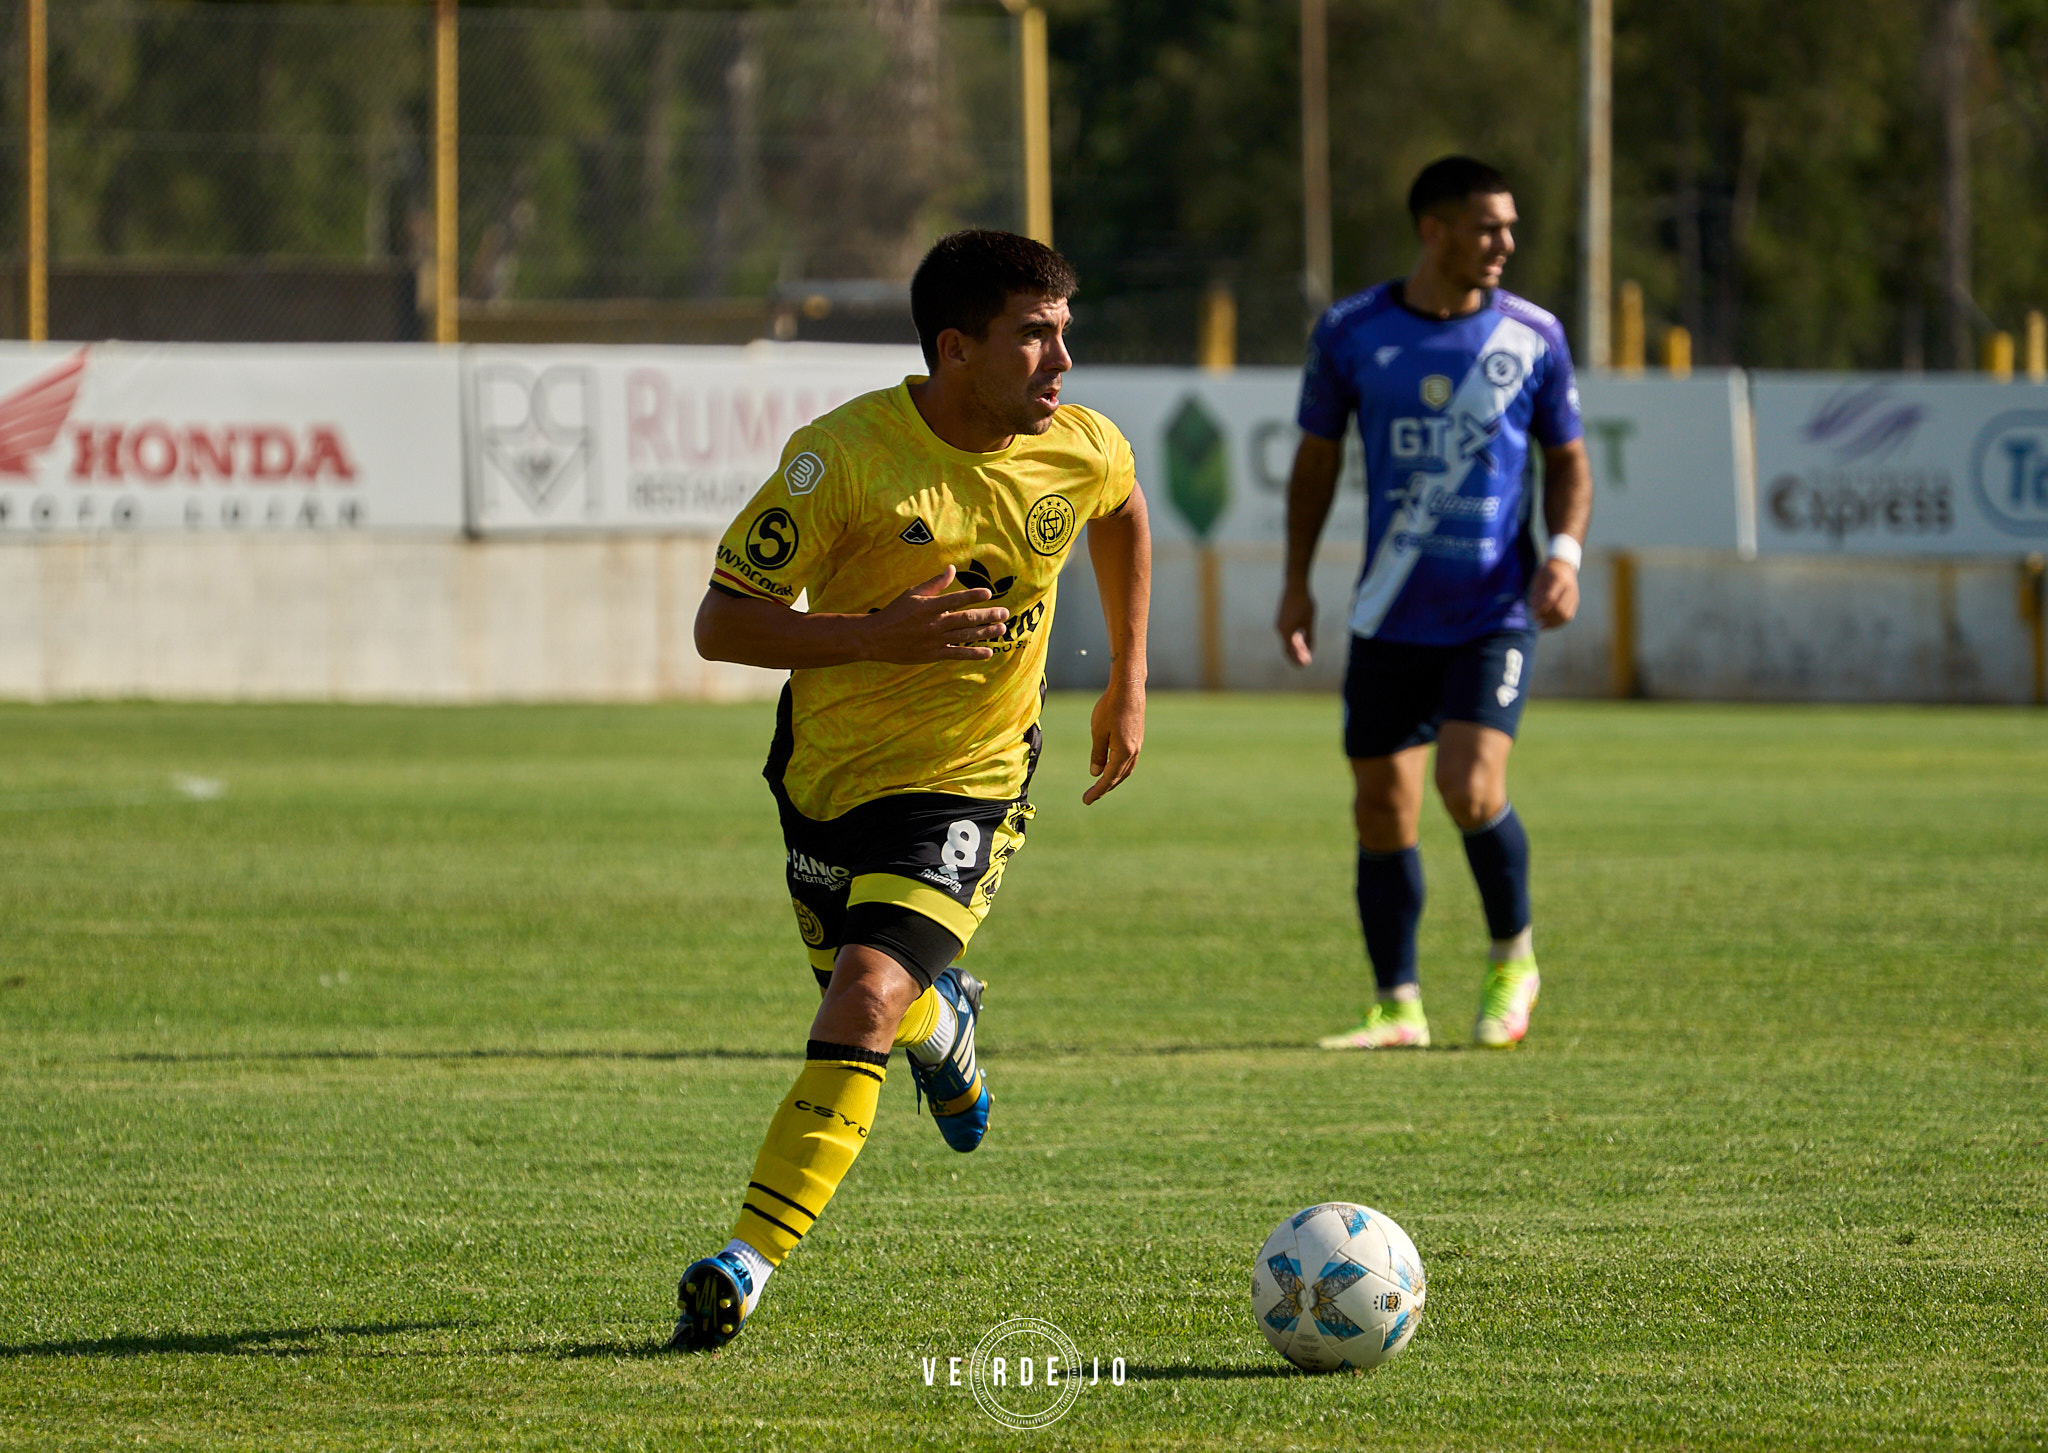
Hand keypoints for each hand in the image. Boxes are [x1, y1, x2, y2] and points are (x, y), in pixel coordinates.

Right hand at [859, 567, 1009, 662]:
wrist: (876, 638)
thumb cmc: (896, 612)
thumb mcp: (913, 593)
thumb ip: (935, 583)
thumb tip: (952, 569)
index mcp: (929, 606)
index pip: (956, 599)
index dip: (973, 596)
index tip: (989, 593)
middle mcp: (935, 623)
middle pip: (966, 619)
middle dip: (988, 615)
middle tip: (1005, 613)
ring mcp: (935, 640)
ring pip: (966, 636)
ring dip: (986, 633)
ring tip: (1002, 629)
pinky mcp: (934, 654)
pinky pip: (958, 654)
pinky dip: (974, 653)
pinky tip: (989, 652)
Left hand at [1083, 677, 1143, 804]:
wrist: (1129, 688)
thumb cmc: (1110, 708)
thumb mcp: (1098, 732)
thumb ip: (1097, 754)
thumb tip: (1096, 773)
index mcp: (1123, 752)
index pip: (1109, 778)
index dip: (1097, 791)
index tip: (1086, 800)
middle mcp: (1133, 752)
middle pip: (1118, 777)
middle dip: (1105, 788)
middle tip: (1090, 796)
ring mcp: (1138, 745)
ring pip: (1125, 769)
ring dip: (1113, 779)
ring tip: (1101, 785)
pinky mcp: (1138, 738)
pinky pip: (1129, 760)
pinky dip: (1120, 768)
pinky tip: (1112, 766)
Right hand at [1276, 581, 1315, 665]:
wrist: (1295, 586)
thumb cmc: (1304, 604)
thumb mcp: (1309, 622)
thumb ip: (1309, 637)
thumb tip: (1310, 650)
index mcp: (1286, 632)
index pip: (1290, 651)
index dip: (1297, 660)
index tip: (1305, 665)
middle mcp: (1280, 629)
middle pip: (1288, 647)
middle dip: (1297, 655)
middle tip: (1306, 662)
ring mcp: (1280, 624)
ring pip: (1288, 639)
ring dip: (1296, 647)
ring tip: (1306, 652)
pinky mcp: (1282, 618)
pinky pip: (1287, 632)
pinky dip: (1294, 638)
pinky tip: (1303, 640)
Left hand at [1529, 558, 1578, 628]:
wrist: (1564, 565)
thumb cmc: (1547, 571)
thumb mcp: (1538, 578)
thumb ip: (1536, 594)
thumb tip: (1533, 612)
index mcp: (1559, 580)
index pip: (1551, 599)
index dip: (1541, 609)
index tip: (1533, 615)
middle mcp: (1570, 588)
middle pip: (1560, 609)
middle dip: (1547, 617)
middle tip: (1536, 619)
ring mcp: (1574, 596)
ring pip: (1565, 616)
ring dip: (1552, 623)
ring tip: (1541, 626)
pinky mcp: (1575, 602)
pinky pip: (1568, 616)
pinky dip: (1558, 623)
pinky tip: (1547, 625)